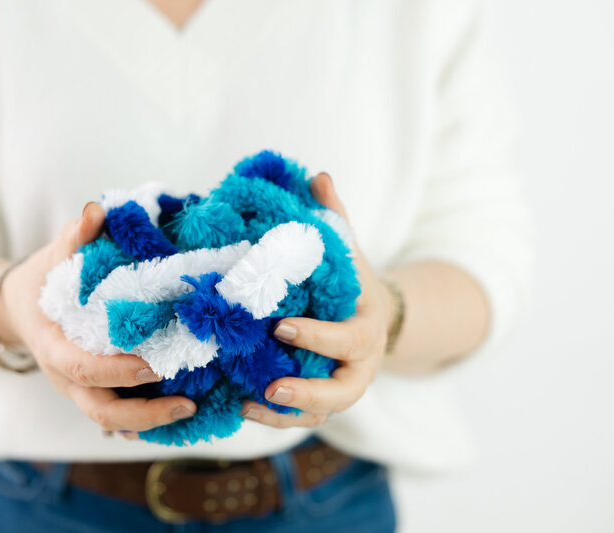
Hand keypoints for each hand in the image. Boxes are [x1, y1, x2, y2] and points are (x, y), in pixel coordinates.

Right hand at [0, 202, 196, 436]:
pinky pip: (120, 417)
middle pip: (101, 412)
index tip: (154, 366)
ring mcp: (79, 391)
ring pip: (112, 422)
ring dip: (152, 422)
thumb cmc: (41, 283)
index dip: (117, 371)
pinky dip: (148, 421)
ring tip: (193, 410)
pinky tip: (181, 412)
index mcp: (54, 347)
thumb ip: (74, 237)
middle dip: (144, 414)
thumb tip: (98, 211)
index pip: (83, 369)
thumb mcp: (51, 258)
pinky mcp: (94, 393)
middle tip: (188, 403)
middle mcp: (66, 378)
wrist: (17, 309)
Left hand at [240, 173, 394, 427]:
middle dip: (308, 391)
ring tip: (247, 405)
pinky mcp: (321, 402)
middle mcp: (360, 366)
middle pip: (343, 392)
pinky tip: (240, 408)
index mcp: (367, 327)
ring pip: (320, 413)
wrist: (373, 317)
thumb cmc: (352, 282)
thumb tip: (316, 175)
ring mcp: (341, 387)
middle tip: (270, 386)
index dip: (319, 336)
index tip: (282, 328)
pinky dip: (274, 418)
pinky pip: (302, 419)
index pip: (350, 338)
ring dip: (284, 415)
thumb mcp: (348, 249)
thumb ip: (335, 216)